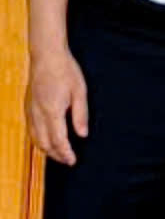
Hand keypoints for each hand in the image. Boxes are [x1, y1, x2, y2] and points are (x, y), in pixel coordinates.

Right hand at [25, 49, 87, 165]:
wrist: (46, 57)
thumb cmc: (66, 71)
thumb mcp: (80, 91)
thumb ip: (80, 115)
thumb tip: (82, 135)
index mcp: (52, 111)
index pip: (58, 140)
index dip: (65, 153)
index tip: (73, 161)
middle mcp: (38, 114)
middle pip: (44, 143)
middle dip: (56, 155)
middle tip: (68, 161)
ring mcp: (30, 111)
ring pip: (35, 138)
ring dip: (46, 150)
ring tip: (59, 154)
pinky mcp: (28, 108)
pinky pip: (31, 130)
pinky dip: (38, 140)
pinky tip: (47, 141)